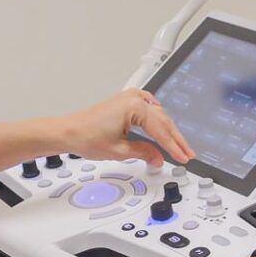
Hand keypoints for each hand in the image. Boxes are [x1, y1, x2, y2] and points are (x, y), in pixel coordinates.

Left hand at [58, 90, 193, 165]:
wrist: (68, 131)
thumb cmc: (86, 136)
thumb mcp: (120, 150)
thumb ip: (144, 153)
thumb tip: (159, 158)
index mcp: (135, 107)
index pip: (161, 131)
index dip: (174, 147)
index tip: (184, 157)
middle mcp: (134, 98)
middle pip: (163, 121)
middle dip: (176, 139)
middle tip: (187, 153)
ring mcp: (130, 98)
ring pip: (158, 116)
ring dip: (168, 131)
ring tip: (179, 146)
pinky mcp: (125, 102)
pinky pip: (149, 110)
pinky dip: (158, 121)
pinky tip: (164, 127)